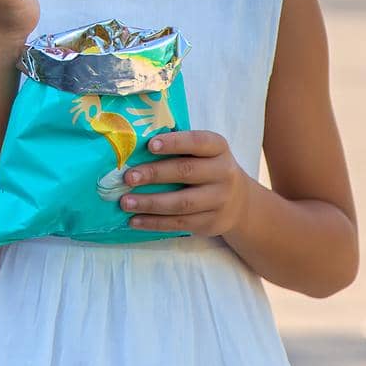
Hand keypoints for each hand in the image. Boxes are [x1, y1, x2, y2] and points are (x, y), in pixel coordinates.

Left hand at [117, 130, 252, 237]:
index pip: (197, 142)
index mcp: (218, 148)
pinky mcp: (210, 223)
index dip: (174, 143)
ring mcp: (218, 200)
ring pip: (181, 203)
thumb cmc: (210, 168)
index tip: (150, 145)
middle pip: (186, 172)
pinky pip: (179, 223)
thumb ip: (181, 148)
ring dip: (150, 203)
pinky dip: (154, 223)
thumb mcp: (206, 152)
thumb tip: (136, 146)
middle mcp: (223, 173)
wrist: (240, 203)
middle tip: (128, 177)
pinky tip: (134, 220)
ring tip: (126, 202)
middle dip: (154, 174)